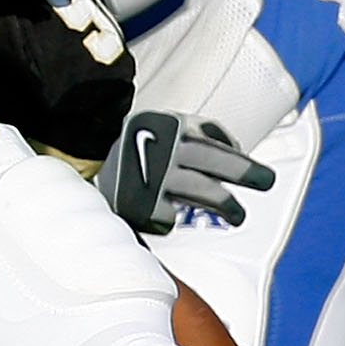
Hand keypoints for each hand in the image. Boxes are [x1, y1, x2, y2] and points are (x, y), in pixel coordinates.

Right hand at [99, 110, 275, 235]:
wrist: (77, 158)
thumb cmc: (132, 148)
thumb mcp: (160, 125)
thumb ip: (197, 132)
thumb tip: (236, 146)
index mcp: (170, 126)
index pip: (212, 139)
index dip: (237, 155)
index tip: (256, 172)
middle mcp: (165, 149)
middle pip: (214, 162)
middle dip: (245, 172)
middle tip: (267, 182)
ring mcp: (153, 177)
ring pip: (201, 192)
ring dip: (226, 205)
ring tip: (239, 216)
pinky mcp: (140, 204)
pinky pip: (168, 217)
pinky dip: (172, 219)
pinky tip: (171, 219)